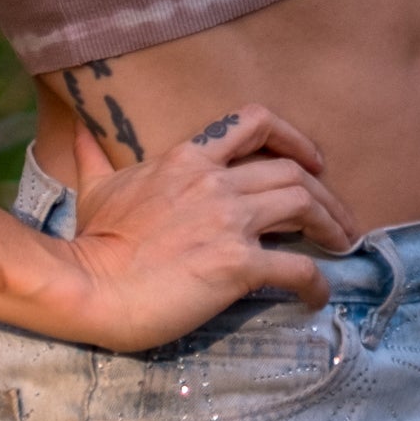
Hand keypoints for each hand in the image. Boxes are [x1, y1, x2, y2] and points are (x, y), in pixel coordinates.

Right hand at [40, 105, 359, 353]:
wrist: (89, 285)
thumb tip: (77, 130)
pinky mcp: (236, 265)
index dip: (294, 138)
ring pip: (303, 206)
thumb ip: (94, 156)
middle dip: (325, 193)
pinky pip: (297, 268)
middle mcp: (216, 182)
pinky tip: (318, 296)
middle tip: (338, 219)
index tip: (312, 161)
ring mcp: (229, 222)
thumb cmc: (92, 242)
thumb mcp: (95, 188)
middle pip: (292, 171)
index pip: (255, 124)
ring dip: (331, 225)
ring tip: (342, 246)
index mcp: (188, 158)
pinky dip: (317, 281)